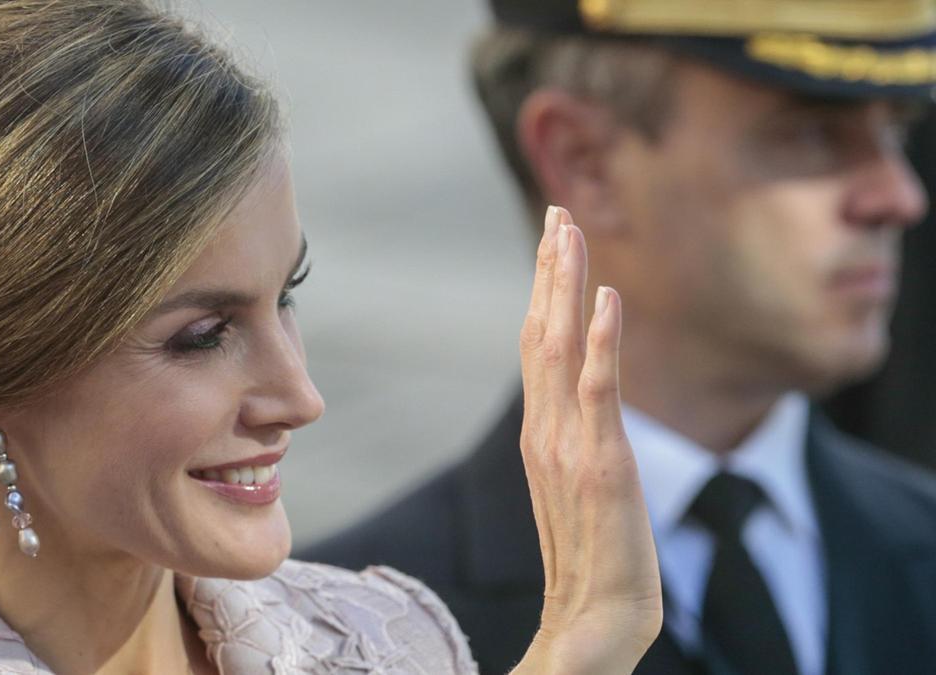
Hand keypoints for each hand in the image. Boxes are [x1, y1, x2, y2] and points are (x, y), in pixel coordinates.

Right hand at [512, 206, 661, 673]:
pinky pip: (598, 392)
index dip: (542, 290)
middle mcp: (545, 431)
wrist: (596, 620)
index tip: (552, 240)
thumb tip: (570, 413)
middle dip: (549, 269)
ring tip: (567, 230)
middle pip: (539, 334)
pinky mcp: (602, 464)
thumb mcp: (573, 491)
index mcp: (539, 435)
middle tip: (557, 212)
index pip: (536, 347)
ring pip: (559, 348)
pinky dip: (600, 342)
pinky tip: (605, 299)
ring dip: (563, 285)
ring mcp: (569, 446)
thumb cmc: (591, 561)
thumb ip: (568, 445)